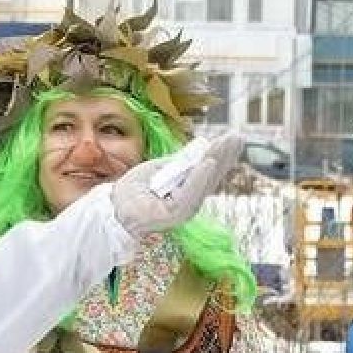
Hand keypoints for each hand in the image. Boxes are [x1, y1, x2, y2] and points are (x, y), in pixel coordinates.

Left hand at [110, 132, 241, 235]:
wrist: (113, 208)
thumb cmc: (133, 190)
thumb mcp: (158, 169)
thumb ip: (178, 163)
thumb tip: (200, 151)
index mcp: (186, 192)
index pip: (208, 171)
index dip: (221, 155)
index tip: (233, 138)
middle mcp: (189, 202)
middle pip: (211, 176)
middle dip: (225, 156)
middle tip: (238, 137)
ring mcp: (182, 211)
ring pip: (203, 184)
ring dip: (216, 162)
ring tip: (226, 144)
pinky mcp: (173, 215)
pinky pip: (188, 194)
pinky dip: (198, 178)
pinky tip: (207, 163)